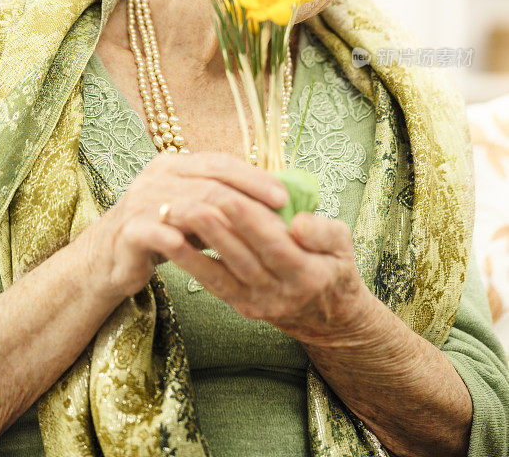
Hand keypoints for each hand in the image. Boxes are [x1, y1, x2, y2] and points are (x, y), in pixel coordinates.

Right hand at [81, 151, 288, 302]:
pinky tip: (212, 255)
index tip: (284, 195)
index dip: (254, 177)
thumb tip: (279, 200)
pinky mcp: (130, 230)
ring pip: (192, 207)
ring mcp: (142, 201)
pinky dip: (187, 242)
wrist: (108, 255)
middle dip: (249, 199)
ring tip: (256, 242)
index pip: (221, 163)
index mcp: (176, 164)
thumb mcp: (195, 209)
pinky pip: (162, 234)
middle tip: (279, 219)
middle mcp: (158, 175)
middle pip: (211, 183)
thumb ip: (225, 200)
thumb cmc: (163, 230)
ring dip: (229, 225)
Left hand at [156, 185, 372, 345]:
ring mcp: (256, 303)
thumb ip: (324, 232)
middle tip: (186, 200)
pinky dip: (190, 263)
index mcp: (308, 274)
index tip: (228, 197)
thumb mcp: (343, 245)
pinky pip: (212, 284)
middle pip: (242, 258)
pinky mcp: (239, 305)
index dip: (251, 222)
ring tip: (171, 215)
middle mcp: (280, 293)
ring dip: (192, 244)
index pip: (275, 245)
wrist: (326, 316)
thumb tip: (298, 223)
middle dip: (212, 229)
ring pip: (221, 272)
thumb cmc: (333, 266)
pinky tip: (169, 241)